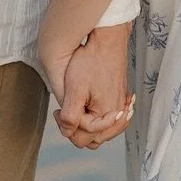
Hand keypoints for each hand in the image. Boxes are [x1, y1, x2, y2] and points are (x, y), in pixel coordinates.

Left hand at [52, 24, 133, 149]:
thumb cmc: (90, 62)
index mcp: (106, 115)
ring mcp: (122, 107)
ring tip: (77, 110)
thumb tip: (67, 132)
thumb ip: (71, 116)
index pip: (82, 138)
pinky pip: (111, 120)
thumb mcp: (74, 91)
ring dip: (89, 126)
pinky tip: (90, 108)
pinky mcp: (122, 99)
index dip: (67, 126)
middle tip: (66, 111)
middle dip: (78, 130)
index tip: (58, 111)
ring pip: (103, 131)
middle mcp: (118, 115)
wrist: (107, 42)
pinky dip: (100, 119)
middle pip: (94, 139)